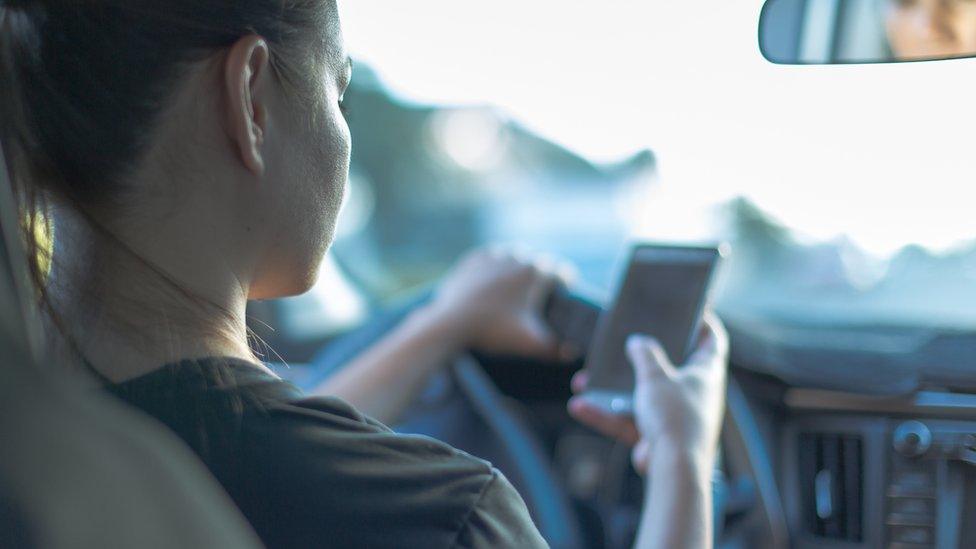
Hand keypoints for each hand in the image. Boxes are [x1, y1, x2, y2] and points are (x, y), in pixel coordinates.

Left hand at [427, 248, 574, 360]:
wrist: (451, 323)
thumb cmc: (493, 332)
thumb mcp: (529, 344)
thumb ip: (555, 350)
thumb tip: (573, 354)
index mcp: (535, 274)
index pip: (562, 272)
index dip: (566, 282)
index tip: (566, 291)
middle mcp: (516, 258)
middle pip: (539, 261)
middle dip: (543, 274)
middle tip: (542, 291)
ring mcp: (493, 257)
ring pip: (514, 254)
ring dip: (520, 264)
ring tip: (519, 281)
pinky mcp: (472, 260)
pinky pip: (490, 256)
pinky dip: (495, 265)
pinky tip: (495, 276)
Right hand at [568, 313, 727, 473]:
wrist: (674, 469)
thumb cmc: (675, 417)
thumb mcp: (656, 376)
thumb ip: (645, 354)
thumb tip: (638, 341)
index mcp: (706, 372)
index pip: (712, 340)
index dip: (702, 323)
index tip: (690, 311)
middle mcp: (695, 393)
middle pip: (672, 366)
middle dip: (645, 356)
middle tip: (629, 341)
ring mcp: (676, 415)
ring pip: (642, 395)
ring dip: (614, 389)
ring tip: (588, 379)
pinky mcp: (657, 436)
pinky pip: (629, 420)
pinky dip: (607, 414)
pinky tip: (581, 406)